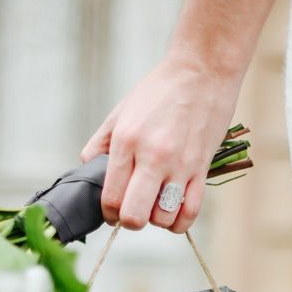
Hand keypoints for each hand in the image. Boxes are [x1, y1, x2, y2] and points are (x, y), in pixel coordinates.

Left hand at [80, 52, 242, 233]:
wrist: (202, 70)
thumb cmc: (159, 91)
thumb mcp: (120, 112)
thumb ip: (99, 144)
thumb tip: (89, 172)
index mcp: (127, 141)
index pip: (111, 197)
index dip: (109, 213)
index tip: (113, 212)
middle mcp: (153, 156)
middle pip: (134, 215)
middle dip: (129, 222)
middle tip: (132, 212)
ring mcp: (180, 164)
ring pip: (163, 218)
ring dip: (156, 220)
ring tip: (155, 206)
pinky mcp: (202, 168)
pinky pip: (190, 211)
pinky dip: (179, 221)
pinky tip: (174, 213)